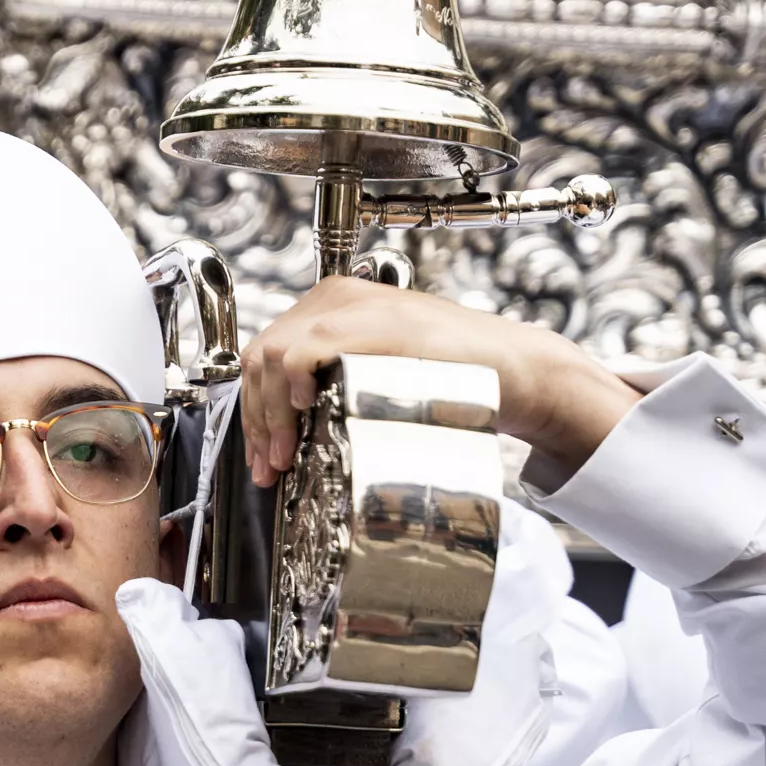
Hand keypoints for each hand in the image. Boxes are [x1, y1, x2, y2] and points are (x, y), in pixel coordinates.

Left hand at [240, 277, 641, 488]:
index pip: (266, 355)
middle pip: (260, 357)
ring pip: (274, 355)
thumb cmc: (452, 376)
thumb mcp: (378, 373)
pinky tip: (304, 411)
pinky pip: (307, 348)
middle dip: (257, 419)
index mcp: (332, 306)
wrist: (511, 368)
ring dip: (270, 414)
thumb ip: (334, 383)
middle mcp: (336, 297)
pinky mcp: (375, 324)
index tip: (262, 458)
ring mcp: (355, 307)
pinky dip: (293, 383)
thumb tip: (290, 431)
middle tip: (268, 468)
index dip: (254, 410)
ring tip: (284, 456)